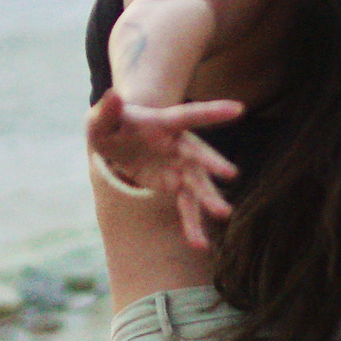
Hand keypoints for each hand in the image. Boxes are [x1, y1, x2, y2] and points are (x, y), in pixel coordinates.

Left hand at [85, 90, 243, 248]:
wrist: (118, 141)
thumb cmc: (112, 125)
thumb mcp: (101, 119)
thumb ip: (107, 110)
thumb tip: (113, 96)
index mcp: (163, 123)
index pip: (189, 115)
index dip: (212, 112)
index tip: (239, 109)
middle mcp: (178, 144)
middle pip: (197, 154)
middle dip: (212, 162)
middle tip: (229, 174)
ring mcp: (179, 166)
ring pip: (197, 183)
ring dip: (209, 198)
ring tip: (223, 214)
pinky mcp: (175, 185)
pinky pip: (186, 206)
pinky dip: (192, 224)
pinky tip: (199, 244)